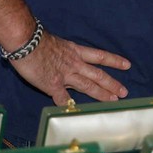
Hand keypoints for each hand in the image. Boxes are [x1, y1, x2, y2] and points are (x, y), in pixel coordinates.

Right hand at [11, 31, 129, 104]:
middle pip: (98, 75)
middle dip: (113, 84)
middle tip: (125, 92)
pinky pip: (63, 98)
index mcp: (76, 52)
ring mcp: (65, 75)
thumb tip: (66, 55)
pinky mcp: (53, 84)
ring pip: (88, 86)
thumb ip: (64, 52)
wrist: (26, 40)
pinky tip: (77, 112)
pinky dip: (69, 106)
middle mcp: (75, 64)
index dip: (114, 61)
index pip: (100, 56)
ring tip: (114, 101)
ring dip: (102, 94)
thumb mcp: (58, 43)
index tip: (127, 65)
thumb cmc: (37, 39)